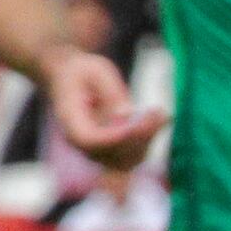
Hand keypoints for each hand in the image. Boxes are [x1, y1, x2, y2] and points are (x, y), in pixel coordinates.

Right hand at [46, 47, 162, 169]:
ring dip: (147, 140)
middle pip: (110, 153)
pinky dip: (149, 141)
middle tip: (157, 112)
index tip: (138, 123)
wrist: (71, 78)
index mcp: (69, 118)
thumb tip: (126, 114)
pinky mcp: (108, 150)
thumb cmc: (83, 71)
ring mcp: (93, 149)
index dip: (114, 137)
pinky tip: (161, 119)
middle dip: (138, 136)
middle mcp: (78, 140)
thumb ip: (110, 91)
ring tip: (160, 113)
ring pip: (125, 160)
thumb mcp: (95, 70)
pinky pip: (132, 156)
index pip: (88, 140)